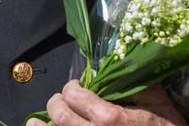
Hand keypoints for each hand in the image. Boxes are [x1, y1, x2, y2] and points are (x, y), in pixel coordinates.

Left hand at [26, 80, 186, 125]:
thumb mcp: (156, 98)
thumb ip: (130, 81)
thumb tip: (110, 67)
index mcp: (110, 119)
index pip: (74, 95)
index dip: (71, 87)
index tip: (74, 86)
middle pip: (60, 117)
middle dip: (55, 104)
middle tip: (58, 100)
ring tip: (32, 123)